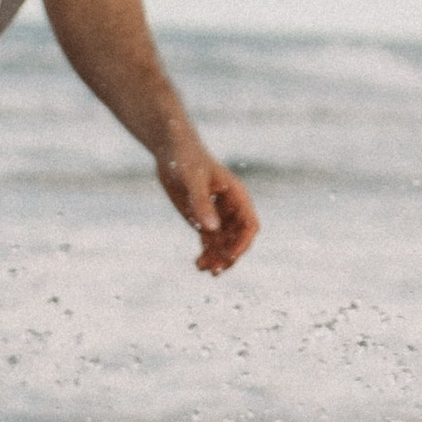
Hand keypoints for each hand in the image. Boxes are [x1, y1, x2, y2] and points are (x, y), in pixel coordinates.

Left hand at [157, 145, 259, 274]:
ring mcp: (216, 215)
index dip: (242, 242)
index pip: (249, 225)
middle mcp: (230, 208)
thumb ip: (202, 203)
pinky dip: (206, 254)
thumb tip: (212, 229)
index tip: (229, 255)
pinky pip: (209, 242)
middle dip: (228, 255)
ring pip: (223, 243)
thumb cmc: (187, 159)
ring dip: (217, 258)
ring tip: (203, 269)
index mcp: (237, 196)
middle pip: (237, 239)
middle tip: (216, 270)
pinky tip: (198, 265)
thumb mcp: (193, 180)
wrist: (171, 151)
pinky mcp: (202, 219)